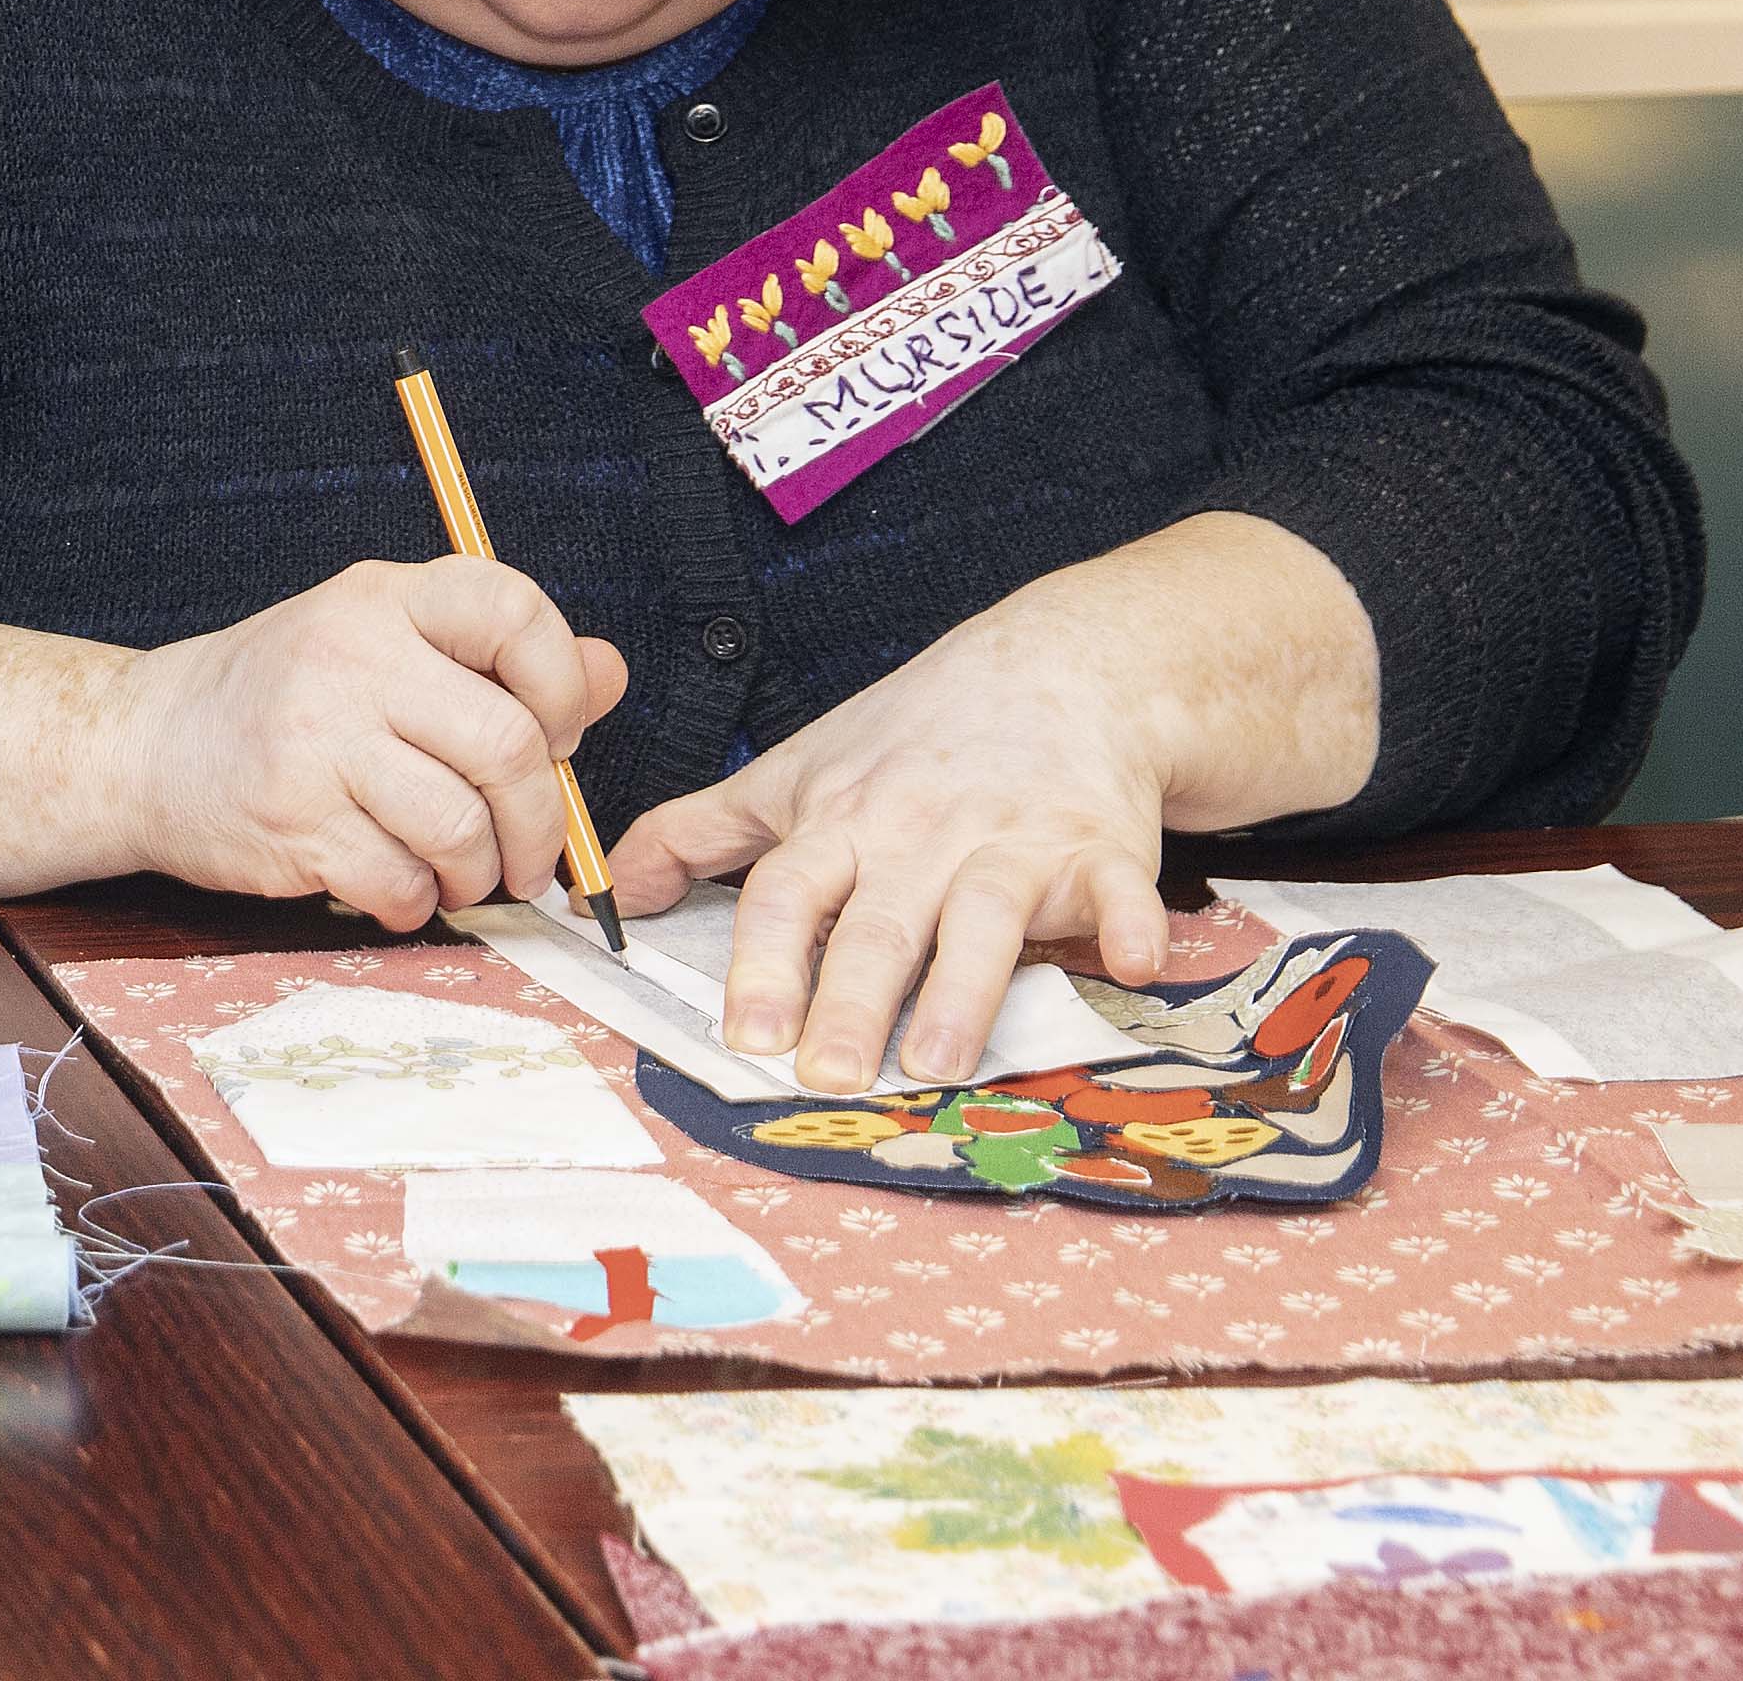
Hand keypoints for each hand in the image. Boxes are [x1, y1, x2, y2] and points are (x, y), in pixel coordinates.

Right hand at [66, 560, 627, 932]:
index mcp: (383, 599)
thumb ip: (496, 660)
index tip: (556, 733)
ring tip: (457, 875)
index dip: (563, 682)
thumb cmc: (281, 700)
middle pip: (507, 743)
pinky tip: (395, 888)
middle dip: (539, 822)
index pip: (513, 610)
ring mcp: (317, 737)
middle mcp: (351, 654)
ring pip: (461, 826)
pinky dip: (416, 903)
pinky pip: (401, 881)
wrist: (144, 745)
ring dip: (479, 874)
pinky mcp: (292, 818)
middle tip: (528, 855)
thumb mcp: (381, 647)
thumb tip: (609, 673)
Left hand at [610, 602, 1193, 1092]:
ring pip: (983, 919)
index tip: (746, 1036)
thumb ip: (700, 835)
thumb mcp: (794, 773)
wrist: (1052, 668)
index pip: (787, 894)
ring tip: (938, 1062)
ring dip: (964, 991)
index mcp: (841, 824)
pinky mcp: (1101, 849)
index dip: (764, 963)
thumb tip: (609, 894)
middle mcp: (921, 836)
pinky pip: (1117, 891)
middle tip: (828, 1075)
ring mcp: (1013, 842)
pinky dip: (1130, 925)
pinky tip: (1134, 963)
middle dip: (851, 999)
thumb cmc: (909, 739)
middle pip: (878, 923)